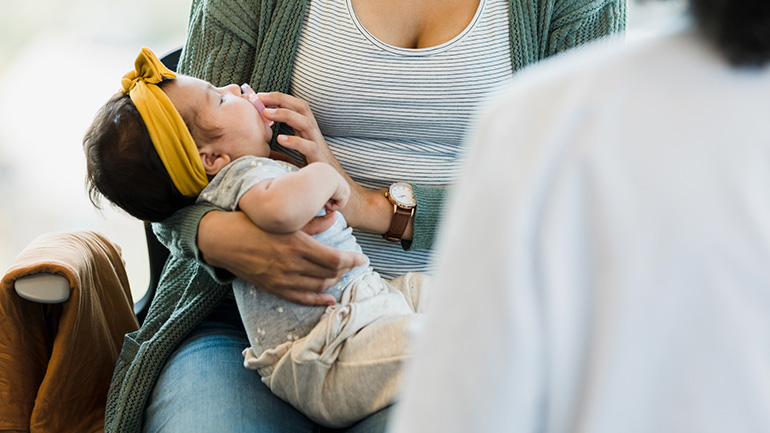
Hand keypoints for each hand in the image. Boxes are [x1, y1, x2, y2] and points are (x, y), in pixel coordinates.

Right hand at [198, 211, 366, 305]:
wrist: (224, 240)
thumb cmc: (254, 224)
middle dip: (346, 270)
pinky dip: (318, 300)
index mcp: (297, 245)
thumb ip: (313, 222)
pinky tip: (329, 299)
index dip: (352, 261)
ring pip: (319, 286)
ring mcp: (283, 280)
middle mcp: (292, 265)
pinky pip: (302, 298)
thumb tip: (336, 219)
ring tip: (341, 274)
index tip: (362, 259)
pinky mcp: (274, 288)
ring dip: (334, 281)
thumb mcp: (285, 219)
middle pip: (330, 273)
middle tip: (352, 263)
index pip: (335, 259)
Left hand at [258, 92, 369, 225]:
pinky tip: (280, 139)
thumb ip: (283, 153)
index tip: (259, 97)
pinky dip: (295, 141)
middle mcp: (315, 136)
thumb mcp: (297, 160)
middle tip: (259, 97)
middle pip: (301, 107)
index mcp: (309, 133)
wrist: (343, 195)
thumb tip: (261, 150)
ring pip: (305, 122)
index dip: (279, 99)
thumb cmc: (317, 178)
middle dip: (280, 99)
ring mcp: (319, 147)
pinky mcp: (321, 162)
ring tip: (266, 113)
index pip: (296, 108)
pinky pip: (309, 147)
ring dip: (285, 114)